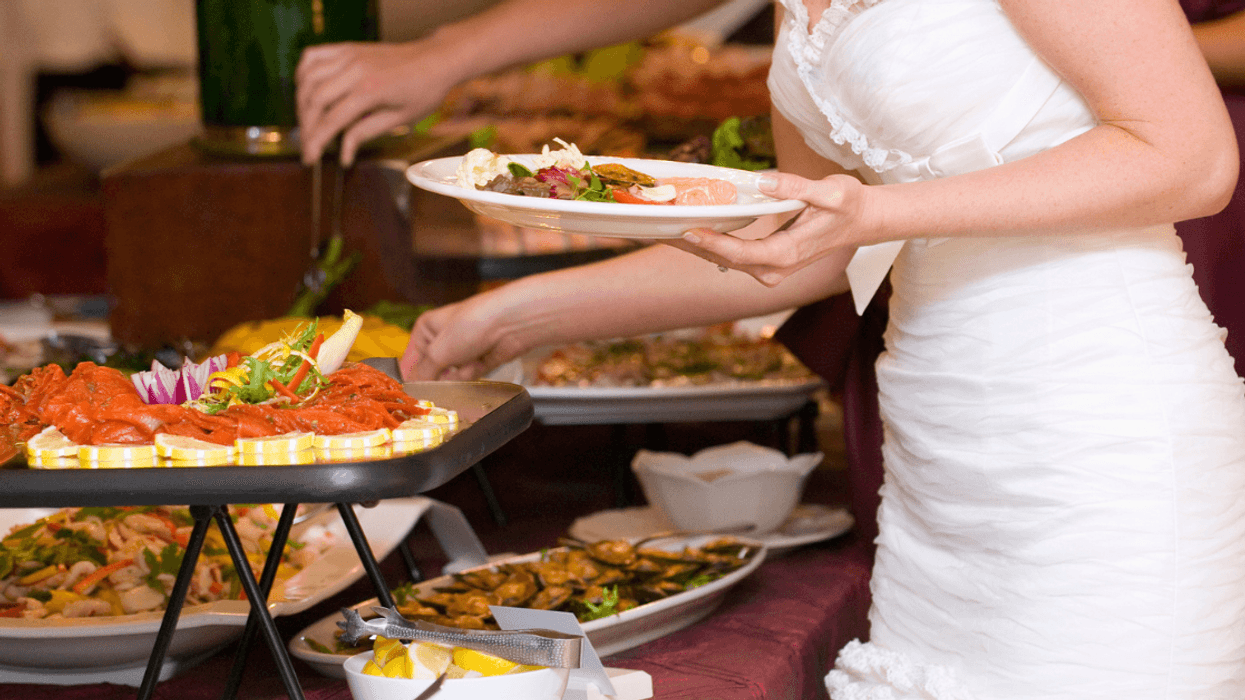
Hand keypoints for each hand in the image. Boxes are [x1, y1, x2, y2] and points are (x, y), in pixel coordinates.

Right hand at [296, 41, 457, 164]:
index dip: (316, 142)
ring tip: (307, 123)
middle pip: (314, 100)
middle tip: (308, 145)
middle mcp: (354, 69)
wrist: (436, 59)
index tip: (309, 158)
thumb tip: (343, 155)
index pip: (331, 120)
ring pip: (308, 78)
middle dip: (306, 127)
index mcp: (370, 90)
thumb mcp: (399, 119)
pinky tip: (306, 90)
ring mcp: (349, 55)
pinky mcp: (347, 48)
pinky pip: (313, 56)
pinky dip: (303, 73)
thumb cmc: (424, 91)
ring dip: (301, 103)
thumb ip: (366, 133)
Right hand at [399, 295, 529, 380]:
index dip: (408, 381)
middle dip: (438, 379)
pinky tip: (480, 363)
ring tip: (468, 362)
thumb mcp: (439, 351)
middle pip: (430, 374)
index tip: (408, 398)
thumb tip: (412, 391)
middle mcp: (442, 341)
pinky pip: (467, 379)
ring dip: (458, 376)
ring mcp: (461, 352)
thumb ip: (423, 374)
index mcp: (426, 331)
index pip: (409, 363)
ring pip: (450, 379)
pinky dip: (472, 375)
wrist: (512, 323)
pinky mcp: (478, 362)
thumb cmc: (473, 324)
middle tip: (443, 381)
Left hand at [668, 172, 873, 286]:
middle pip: (723, 259)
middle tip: (658, 229)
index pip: (740, 252)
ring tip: (664, 229)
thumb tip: (761, 181)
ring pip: (725, 260)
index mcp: (787, 254)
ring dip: (696, 246)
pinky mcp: (768, 263)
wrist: (864, 221)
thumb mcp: (829, 191)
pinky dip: (711, 244)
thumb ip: (794, 187)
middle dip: (691, 245)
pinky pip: (732, 256)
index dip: (711, 242)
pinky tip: (690, 229)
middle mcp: (775, 268)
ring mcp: (771, 269)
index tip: (687, 229)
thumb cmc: (849, 204)